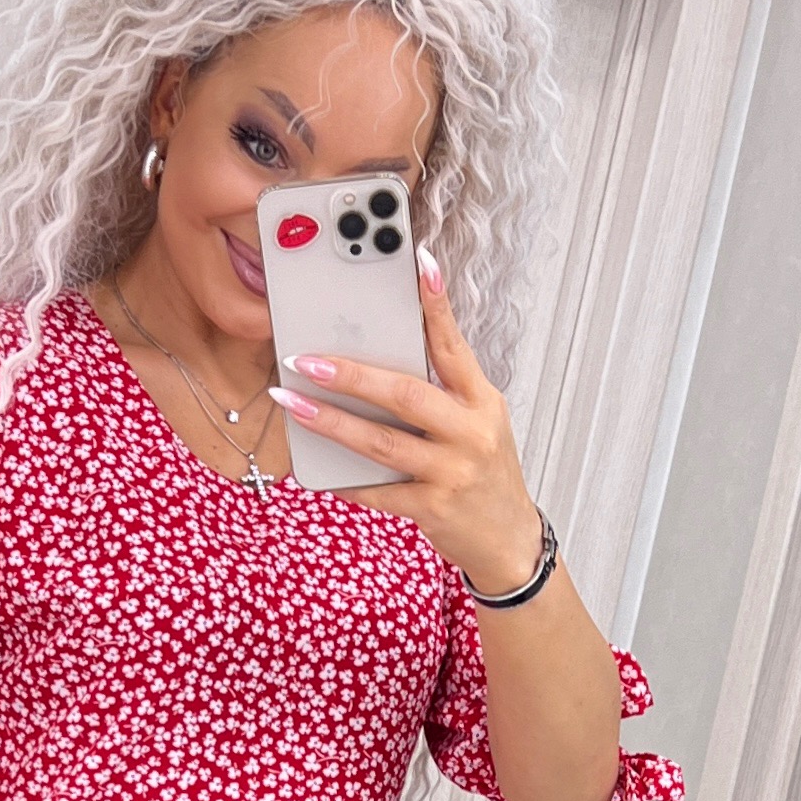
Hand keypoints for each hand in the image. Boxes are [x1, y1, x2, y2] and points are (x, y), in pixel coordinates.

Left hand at [273, 251, 544, 596]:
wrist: (507, 537)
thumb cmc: (482, 469)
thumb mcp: (477, 420)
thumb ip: (440, 389)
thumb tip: (378, 355)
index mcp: (480, 400)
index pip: (454, 345)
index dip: (436, 304)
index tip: (419, 263)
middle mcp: (469, 432)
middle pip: (405, 394)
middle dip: (351, 375)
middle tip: (306, 359)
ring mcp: (451, 472)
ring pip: (381, 443)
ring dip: (331, 423)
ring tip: (293, 404)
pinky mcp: (432, 509)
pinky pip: (378, 492)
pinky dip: (345, 480)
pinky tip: (316, 469)